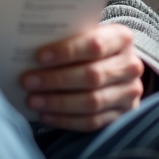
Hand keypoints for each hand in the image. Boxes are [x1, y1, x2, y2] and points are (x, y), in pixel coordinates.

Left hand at [20, 23, 144, 130]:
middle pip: (92, 76)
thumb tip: (29, 49)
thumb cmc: (90, 48)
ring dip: (58, 103)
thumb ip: (67, 39)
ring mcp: (129, 93)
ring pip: (92, 102)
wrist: (115, 67)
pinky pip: (92, 122)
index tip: (39, 57)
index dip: (67, 51)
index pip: (95, 45)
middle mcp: (131, 66)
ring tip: (32, 100)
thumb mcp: (85, 36)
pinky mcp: (123, 116)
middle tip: (27, 81)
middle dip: (56, 80)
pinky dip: (66, 120)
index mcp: (121, 38)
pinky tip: (45, 115)